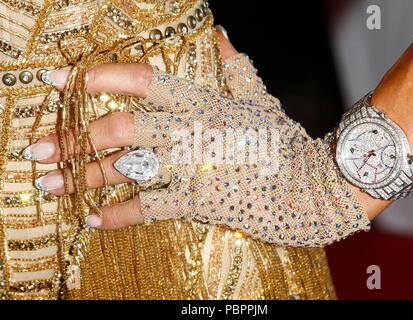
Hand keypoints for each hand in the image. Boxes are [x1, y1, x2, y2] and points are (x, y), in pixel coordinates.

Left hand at [20, 28, 368, 246]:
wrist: (309, 187)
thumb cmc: (282, 140)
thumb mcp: (260, 98)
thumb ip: (236, 67)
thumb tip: (221, 35)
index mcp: (203, 102)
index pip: (144, 81)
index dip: (102, 78)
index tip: (64, 81)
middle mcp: (191, 132)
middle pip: (121, 130)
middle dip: (74, 138)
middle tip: (37, 149)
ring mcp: (192, 169)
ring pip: (127, 171)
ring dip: (84, 178)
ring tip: (50, 185)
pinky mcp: (198, 203)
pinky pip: (150, 209)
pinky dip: (120, 216)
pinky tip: (92, 219)